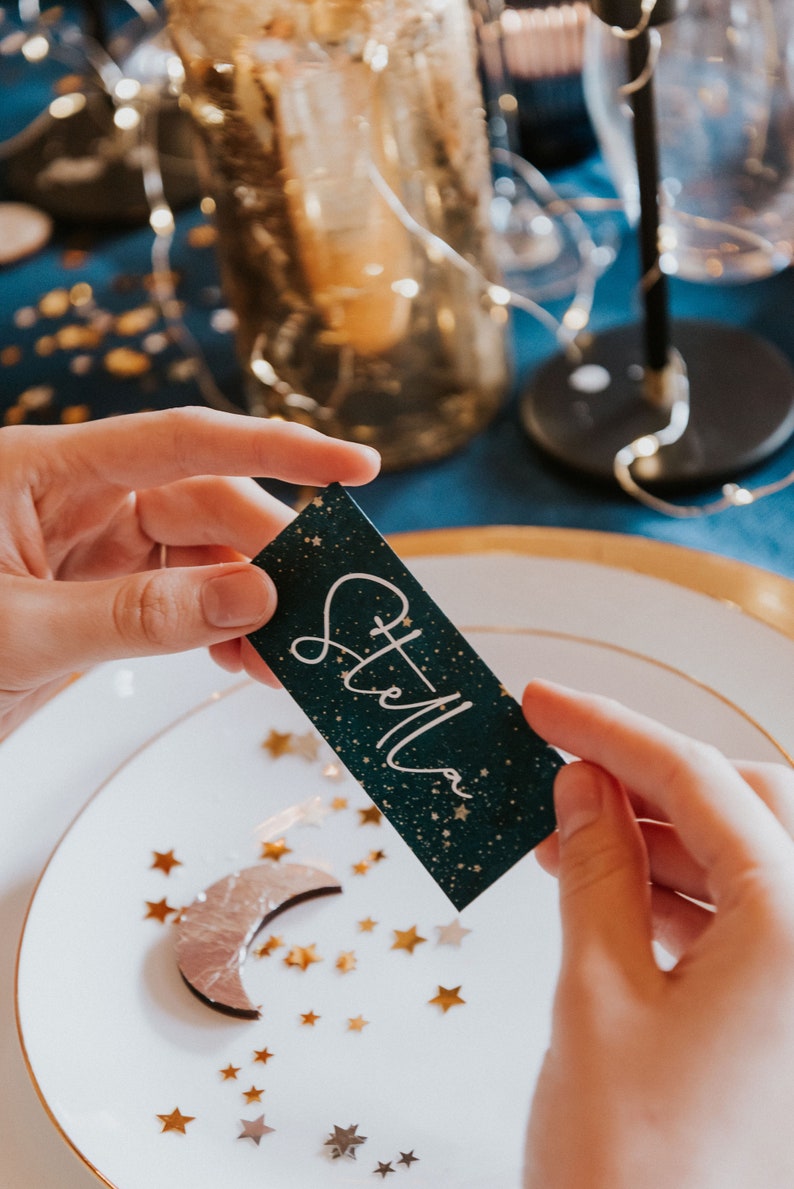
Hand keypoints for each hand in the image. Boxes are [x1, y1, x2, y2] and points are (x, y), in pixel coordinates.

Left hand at [0, 406, 379, 737]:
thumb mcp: (20, 634)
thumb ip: (137, 615)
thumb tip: (254, 592)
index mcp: (46, 470)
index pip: (183, 441)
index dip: (276, 448)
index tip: (353, 467)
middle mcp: (79, 499)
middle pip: (208, 504)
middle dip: (271, 559)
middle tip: (319, 617)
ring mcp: (92, 548)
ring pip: (204, 557)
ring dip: (252, 605)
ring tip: (285, 660)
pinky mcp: (99, 595)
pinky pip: (182, 598)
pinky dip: (220, 628)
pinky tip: (244, 660)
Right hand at [521, 680, 793, 1188]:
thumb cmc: (633, 1176)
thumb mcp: (598, 997)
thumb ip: (595, 869)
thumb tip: (581, 784)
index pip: (700, 782)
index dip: (609, 729)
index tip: (542, 702)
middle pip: (749, 807)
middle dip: (650, 776)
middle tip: (561, 761)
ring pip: (750, 864)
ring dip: (659, 836)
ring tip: (565, 831)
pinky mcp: (793, 1027)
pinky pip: (748, 923)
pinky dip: (677, 893)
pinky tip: (607, 888)